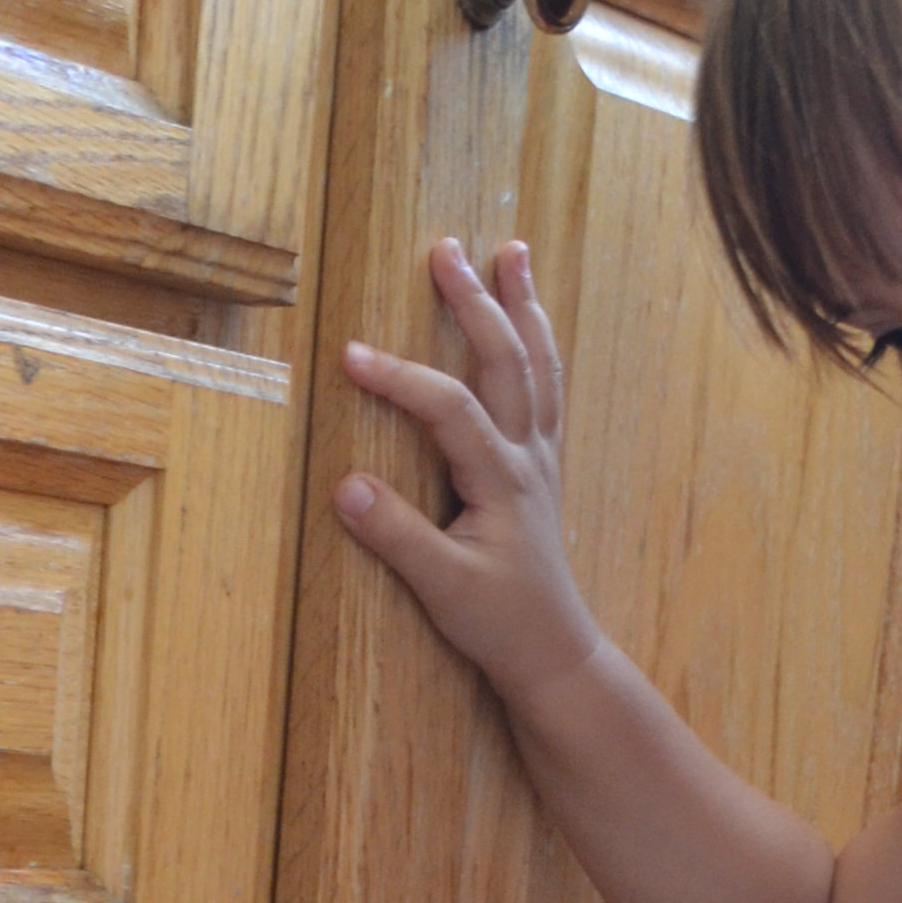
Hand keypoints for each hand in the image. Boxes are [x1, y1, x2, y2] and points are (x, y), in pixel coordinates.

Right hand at [336, 236, 614, 733]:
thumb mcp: (442, 587)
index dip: (400, 378)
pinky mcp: (541, 468)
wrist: (554, 652)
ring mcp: (539, 458)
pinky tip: (530, 322)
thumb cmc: (499, 622)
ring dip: (523, 306)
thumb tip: (347, 486)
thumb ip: (396, 535)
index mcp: (501, 479)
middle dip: (475, 302)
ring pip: (537, 366)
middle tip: (446, 250)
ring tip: (512, 253)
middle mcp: (527, 456)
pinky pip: (545, 388)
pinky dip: (537, 345)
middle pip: (505, 361)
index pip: (449, 409)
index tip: (350, 355)